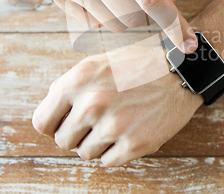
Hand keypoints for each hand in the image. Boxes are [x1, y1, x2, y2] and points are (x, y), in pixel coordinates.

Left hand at [32, 52, 202, 166]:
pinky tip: (127, 133)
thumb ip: (69, 87)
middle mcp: (93, 103)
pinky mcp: (136, 143)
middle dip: (76, 134)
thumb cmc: (137, 65)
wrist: (181, 71)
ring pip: (85, 154)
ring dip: (96, 144)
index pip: (42, 122)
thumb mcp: (98, 62)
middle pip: (63, 141)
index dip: (53, 125)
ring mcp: (115, 125)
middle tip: (95, 122)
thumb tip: (50, 114)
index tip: (65, 123)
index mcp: (78, 81)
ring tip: (114, 125)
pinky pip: (108, 162)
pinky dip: (114, 152)